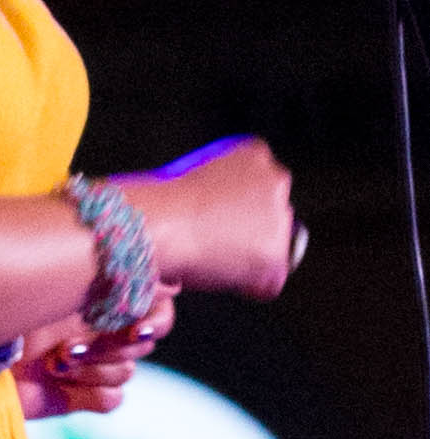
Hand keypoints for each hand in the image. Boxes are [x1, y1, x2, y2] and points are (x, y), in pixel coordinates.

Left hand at [14, 288, 175, 418]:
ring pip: (127, 370)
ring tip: (53, 362)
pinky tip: (56, 383)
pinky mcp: (80, 396)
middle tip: (69, 346)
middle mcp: (98, 327)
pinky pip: (113, 398)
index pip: (157, 304)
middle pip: (143, 342)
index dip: (153, 317)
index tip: (135, 327)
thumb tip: (157, 277)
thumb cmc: (2, 311)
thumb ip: (99, 276)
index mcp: (96, 294)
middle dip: (110, 344)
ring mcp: (91, 362)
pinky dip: (86, 393)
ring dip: (90, 368)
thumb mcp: (50, 288)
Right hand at [123, 137, 299, 301]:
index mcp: (254, 153)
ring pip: (273, 246)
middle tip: (213, 240)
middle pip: (273, 214)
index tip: (216, 217)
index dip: (237, 206)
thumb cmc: (160, 202)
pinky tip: (219, 272)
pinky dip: (248, 285)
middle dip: (250, 230)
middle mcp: (275, 180)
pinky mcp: (276, 254)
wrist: (158, 223)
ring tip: (210, 255)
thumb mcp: (193, 176)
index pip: (261, 184)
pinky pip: (268, 281)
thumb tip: (220, 219)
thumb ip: (219, 190)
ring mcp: (280, 217)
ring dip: (250, 256)